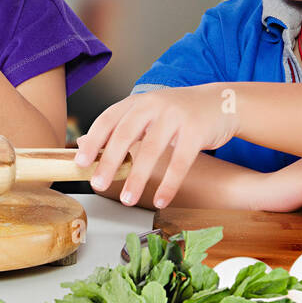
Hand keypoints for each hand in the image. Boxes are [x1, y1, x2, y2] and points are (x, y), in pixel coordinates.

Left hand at [73, 85, 240, 208]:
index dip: (93, 142)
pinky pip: (180, 162)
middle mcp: (153, 105)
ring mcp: (176, 116)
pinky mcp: (196, 131)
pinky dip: (169, 184)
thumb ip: (118, 127)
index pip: (108, 119)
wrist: (221, 102)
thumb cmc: (177, 113)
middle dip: (109, 162)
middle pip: (125, 135)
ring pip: (151, 150)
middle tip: (97, 184)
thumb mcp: (146, 113)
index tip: (80, 162)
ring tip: (126, 199)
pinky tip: (160, 200)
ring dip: (137, 178)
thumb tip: (82, 144)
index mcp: (137, 102)